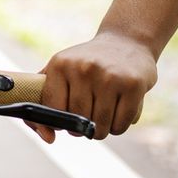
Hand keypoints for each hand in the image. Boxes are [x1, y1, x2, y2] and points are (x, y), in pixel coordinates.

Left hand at [30, 32, 156, 142]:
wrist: (126, 42)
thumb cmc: (88, 63)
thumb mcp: (62, 68)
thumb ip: (45, 96)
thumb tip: (46, 135)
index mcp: (60, 64)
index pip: (53, 109)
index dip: (59, 122)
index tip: (66, 122)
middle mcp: (83, 69)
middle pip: (78, 119)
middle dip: (82, 129)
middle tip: (87, 124)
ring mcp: (109, 77)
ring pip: (100, 126)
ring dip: (101, 131)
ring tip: (102, 120)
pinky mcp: (133, 85)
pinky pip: (121, 124)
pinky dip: (118, 127)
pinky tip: (117, 115)